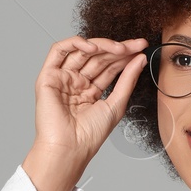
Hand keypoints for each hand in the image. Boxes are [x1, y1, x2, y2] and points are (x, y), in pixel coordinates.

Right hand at [21, 35, 147, 190]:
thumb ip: (127, 79)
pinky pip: (59, 50)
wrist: (70, 147)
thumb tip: (139, 58)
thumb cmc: (90, 135)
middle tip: (135, 45)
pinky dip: (75, 43)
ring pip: (81, 51)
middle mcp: (75, 83)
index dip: (125, 56)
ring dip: (102, 45)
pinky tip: (93, 47)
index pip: (109, 67)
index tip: (141, 48)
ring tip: (120, 48)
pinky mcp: (48, 76)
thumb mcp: (116, 104)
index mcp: (90, 91)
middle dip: (118, 49)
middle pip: (98, 58)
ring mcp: (62, 78)